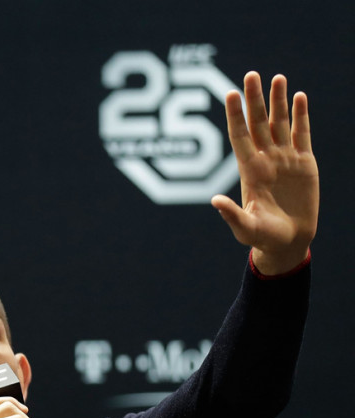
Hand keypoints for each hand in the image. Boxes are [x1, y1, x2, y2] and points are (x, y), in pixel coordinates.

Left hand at [211, 72, 318, 274]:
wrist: (288, 241)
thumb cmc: (263, 237)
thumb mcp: (245, 228)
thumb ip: (232, 214)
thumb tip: (215, 201)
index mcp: (249, 171)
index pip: (240, 136)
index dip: (235, 115)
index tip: (230, 93)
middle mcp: (265, 159)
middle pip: (258, 123)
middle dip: (255, 99)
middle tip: (251, 74)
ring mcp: (285, 159)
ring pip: (280, 123)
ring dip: (278, 101)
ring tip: (277, 77)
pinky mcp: (305, 162)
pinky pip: (302, 134)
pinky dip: (301, 115)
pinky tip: (299, 97)